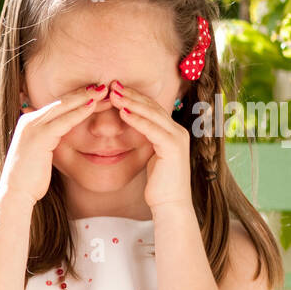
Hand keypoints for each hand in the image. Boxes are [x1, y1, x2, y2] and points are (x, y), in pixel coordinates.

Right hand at [1, 85, 101, 205]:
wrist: (16, 193)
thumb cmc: (30, 180)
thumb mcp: (41, 156)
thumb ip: (49, 143)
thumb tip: (61, 140)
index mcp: (29, 124)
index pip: (57, 106)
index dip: (77, 98)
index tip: (95, 94)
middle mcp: (29, 121)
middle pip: (61, 102)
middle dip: (84, 93)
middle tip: (104, 85)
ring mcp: (33, 127)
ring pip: (64, 107)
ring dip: (86, 98)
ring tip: (104, 91)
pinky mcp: (40, 136)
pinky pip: (64, 120)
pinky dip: (80, 111)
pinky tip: (94, 105)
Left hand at [107, 80, 193, 211]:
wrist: (170, 205)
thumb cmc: (158, 186)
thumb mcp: (151, 158)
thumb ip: (146, 141)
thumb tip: (133, 130)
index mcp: (173, 132)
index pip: (151, 109)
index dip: (134, 97)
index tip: (115, 89)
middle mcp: (178, 131)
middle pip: (152, 106)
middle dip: (131, 94)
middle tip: (112, 84)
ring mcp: (177, 137)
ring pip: (151, 114)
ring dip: (131, 102)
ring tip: (113, 94)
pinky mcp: (172, 146)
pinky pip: (151, 128)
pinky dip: (136, 119)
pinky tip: (122, 112)